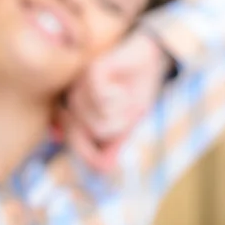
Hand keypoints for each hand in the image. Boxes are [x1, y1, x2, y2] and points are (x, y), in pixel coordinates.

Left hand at [60, 29, 173, 172]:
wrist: (150, 56)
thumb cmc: (136, 87)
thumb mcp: (128, 122)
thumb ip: (113, 144)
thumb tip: (104, 169)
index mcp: (77, 112)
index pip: (76, 144)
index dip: (91, 155)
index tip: (109, 155)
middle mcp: (73, 99)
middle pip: (92, 134)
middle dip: (118, 127)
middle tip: (129, 110)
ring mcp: (79, 84)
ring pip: (97, 120)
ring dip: (121, 112)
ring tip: (126, 95)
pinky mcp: (90, 72)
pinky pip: (102, 100)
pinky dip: (119, 97)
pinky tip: (122, 84)